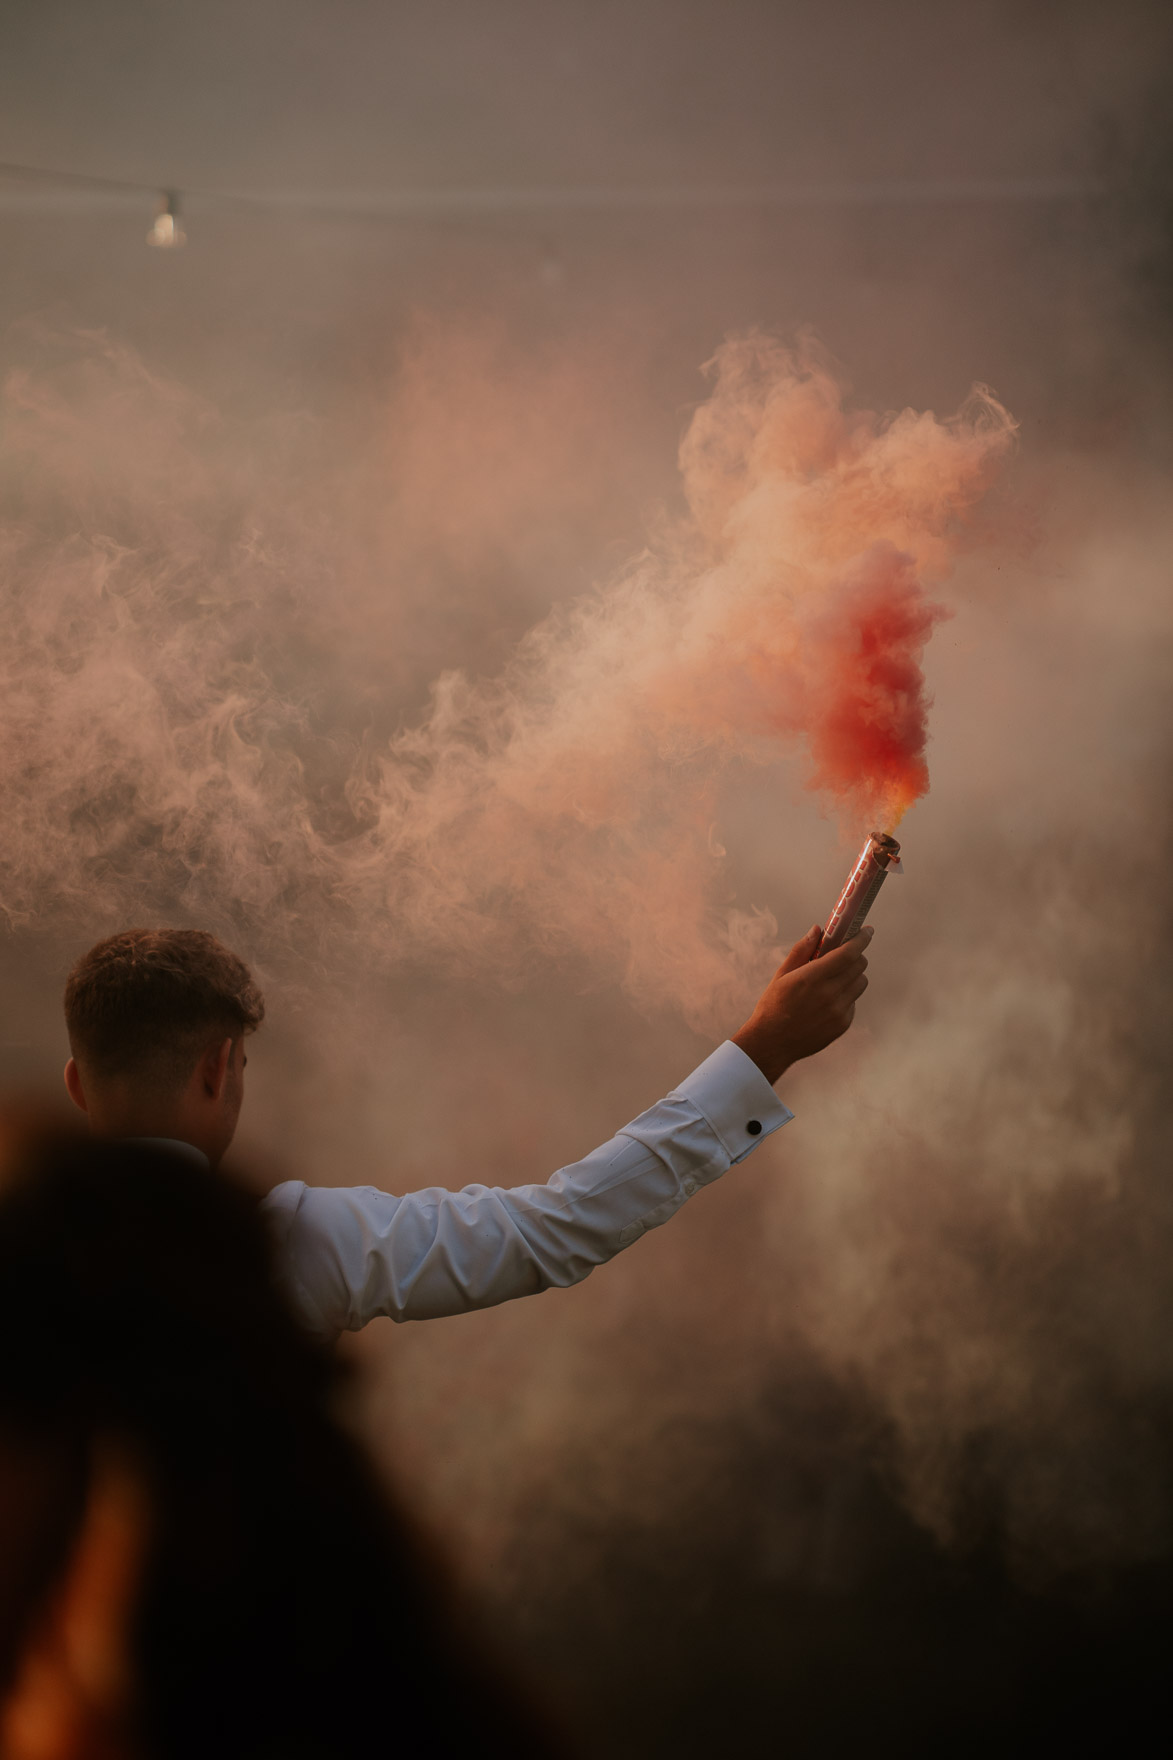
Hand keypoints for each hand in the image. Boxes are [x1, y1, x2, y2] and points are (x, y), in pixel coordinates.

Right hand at [731, 924, 872, 1085]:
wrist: (772, 1043)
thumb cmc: (774, 1005)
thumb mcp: (782, 975)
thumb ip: (801, 950)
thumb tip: (817, 930)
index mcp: (812, 977)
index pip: (848, 953)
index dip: (861, 939)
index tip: (866, 931)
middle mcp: (829, 994)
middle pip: (859, 966)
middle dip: (855, 955)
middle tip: (845, 954)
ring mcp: (838, 1011)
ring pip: (860, 983)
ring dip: (853, 975)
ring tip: (835, 978)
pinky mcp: (842, 1024)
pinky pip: (853, 1002)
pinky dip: (846, 995)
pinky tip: (828, 1000)